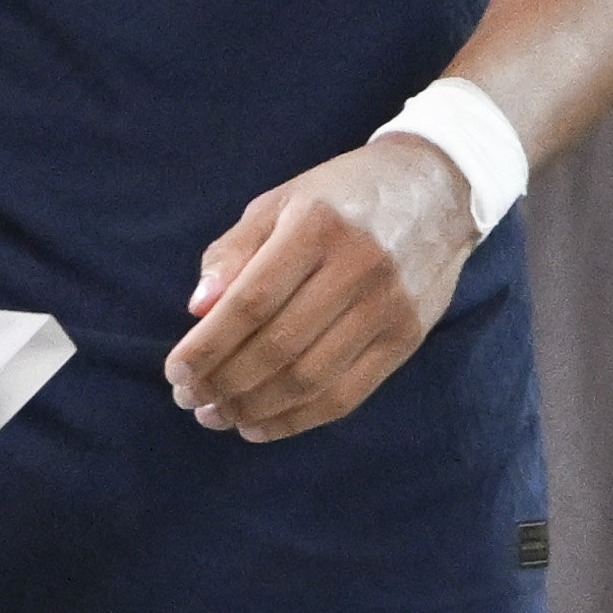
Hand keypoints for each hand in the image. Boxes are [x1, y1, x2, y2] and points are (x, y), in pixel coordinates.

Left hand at [167, 132, 476, 442]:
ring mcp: (389, 306)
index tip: (175, 371)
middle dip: (224, 384)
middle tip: (189, 399)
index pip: (251, 302)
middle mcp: (359, 266)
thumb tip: (197, 311)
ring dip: (253, 408)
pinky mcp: (408, 336)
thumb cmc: (339, 198)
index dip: (208, 346)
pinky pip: (347, 394)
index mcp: (317, 225)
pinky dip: (297, 420)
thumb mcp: (279, 203)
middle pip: (279, 347)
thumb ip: (233, 253)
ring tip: (215, 415)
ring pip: (311, 379)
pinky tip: (258, 425)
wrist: (436, 188)